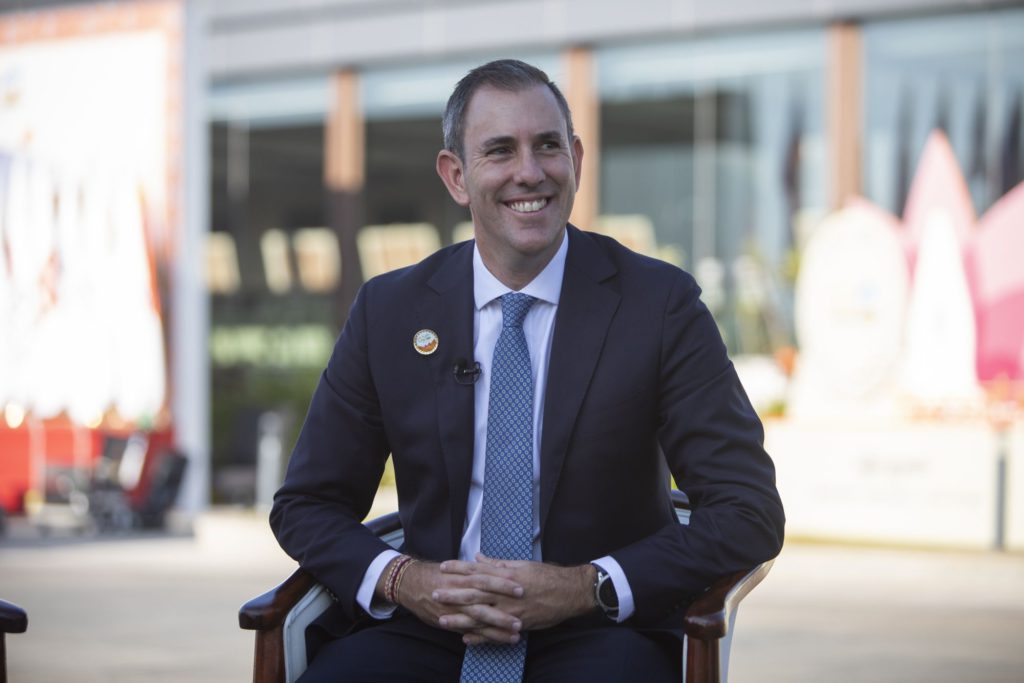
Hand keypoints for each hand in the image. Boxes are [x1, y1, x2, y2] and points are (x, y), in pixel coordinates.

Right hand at [382, 558, 525, 643]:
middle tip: (524, 610)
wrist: (411, 584)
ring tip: (517, 630)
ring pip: (480, 618)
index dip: (503, 582)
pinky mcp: (451, 622)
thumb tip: (494, 564)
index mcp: (463, 576)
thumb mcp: (456, 567)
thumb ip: (475, 567)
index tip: (521, 585)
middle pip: (485, 598)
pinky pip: (471, 631)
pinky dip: (485, 637)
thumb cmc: (436, 574)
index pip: (486, 577)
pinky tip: (501, 640)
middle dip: (504, 605)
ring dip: (499, 625)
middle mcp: (460, 592)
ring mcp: (455, 609)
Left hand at [435, 555, 595, 643]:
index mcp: (506, 576)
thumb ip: (498, 564)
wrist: (569, 593)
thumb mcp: (522, 565)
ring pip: (482, 615)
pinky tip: (466, 638)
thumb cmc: (546, 576)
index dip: (459, 569)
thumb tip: (479, 557)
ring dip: (461, 618)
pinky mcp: (518, 625)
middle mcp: (506, 593)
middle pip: (474, 593)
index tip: (443, 567)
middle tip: (434, 593)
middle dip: (453, 594)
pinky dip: (481, 636)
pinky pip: (496, 632)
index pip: (478, 570)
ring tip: (442, 620)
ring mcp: (511, 610)